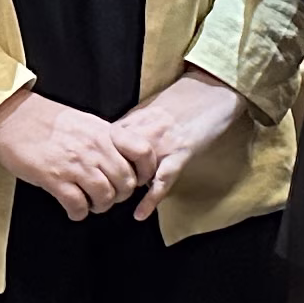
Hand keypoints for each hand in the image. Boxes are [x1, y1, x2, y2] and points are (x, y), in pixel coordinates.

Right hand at [0, 89, 142, 220]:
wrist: (10, 116)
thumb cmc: (43, 118)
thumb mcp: (83, 121)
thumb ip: (104, 138)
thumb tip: (119, 156)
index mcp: (103, 132)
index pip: (142, 151)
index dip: (146, 171)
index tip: (139, 180)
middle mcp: (94, 148)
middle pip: (126, 182)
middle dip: (120, 195)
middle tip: (109, 196)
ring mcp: (75, 164)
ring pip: (105, 196)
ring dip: (100, 206)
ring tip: (91, 204)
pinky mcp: (54, 178)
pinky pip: (77, 205)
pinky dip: (78, 213)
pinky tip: (73, 210)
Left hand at [108, 68, 247, 220]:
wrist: (212, 89)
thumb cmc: (182, 99)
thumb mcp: (147, 109)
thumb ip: (129, 128)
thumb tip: (110, 144)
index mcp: (132, 120)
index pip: (101, 148)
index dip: (95, 165)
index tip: (92, 176)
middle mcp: (142, 132)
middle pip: (113, 163)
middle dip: (106, 180)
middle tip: (102, 193)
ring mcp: (161, 144)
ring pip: (133, 173)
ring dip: (124, 190)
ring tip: (116, 200)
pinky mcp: (180, 153)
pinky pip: (161, 180)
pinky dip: (150, 200)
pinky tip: (140, 213)